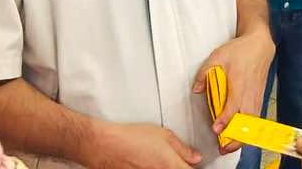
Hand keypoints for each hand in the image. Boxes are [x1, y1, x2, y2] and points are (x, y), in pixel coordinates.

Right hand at [81, 121, 201, 168]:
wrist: (106, 146)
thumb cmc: (131, 138)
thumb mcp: (163, 135)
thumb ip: (182, 149)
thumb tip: (195, 157)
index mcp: (170, 165)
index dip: (192, 167)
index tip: (193, 164)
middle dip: (180, 167)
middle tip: (176, 161)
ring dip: (165, 168)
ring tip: (156, 160)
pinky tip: (147, 163)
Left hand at [191, 28, 274, 152]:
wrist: (261, 45)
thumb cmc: (241, 51)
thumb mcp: (218, 56)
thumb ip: (205, 72)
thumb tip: (197, 89)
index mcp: (239, 83)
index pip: (233, 106)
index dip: (225, 120)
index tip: (216, 129)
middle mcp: (249, 94)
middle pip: (246, 122)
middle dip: (236, 137)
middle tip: (223, 147)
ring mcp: (256, 97)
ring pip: (252, 124)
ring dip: (242, 137)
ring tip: (229, 146)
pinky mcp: (259, 99)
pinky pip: (256, 120)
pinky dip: (248, 131)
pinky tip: (240, 136)